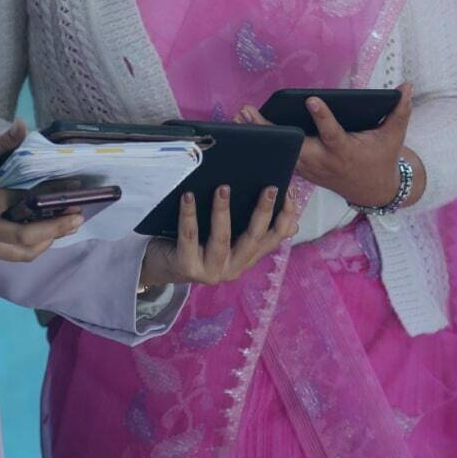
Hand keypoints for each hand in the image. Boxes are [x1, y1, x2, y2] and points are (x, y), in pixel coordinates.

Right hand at [0, 121, 83, 262]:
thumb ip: (1, 146)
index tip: (71, 189)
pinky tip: (44, 229)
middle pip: (27, 240)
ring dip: (47, 241)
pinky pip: (10, 253)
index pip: (21, 202)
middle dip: (57, 229)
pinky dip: (30, 244)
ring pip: (21, 254)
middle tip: (78, 217)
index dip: (47, 195)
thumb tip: (24, 125)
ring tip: (67, 225)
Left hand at [138, 183, 300, 287]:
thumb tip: (294, 226)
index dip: (285, 217)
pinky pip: (189, 237)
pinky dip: (189, 215)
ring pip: (221, 239)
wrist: (162, 266)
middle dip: (263, 212)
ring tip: (223, 188)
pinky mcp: (187, 266)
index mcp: (246, 258)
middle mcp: (233, 267)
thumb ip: (255, 232)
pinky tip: (188, 196)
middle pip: (253, 238)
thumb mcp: (229, 239)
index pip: (274, 238)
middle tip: (269, 187)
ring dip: (223, 212)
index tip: (290, 192)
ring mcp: (210, 270)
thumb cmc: (197, 245)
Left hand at [237, 86, 419, 209]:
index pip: (332, 133)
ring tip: (239, 117)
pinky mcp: (304, 171)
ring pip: (282, 153)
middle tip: (248, 112)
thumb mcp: (395, 136)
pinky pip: (282, 159)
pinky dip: (266, 147)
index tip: (312, 100)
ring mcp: (311, 168)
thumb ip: (401, 110)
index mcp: (344, 150)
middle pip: (293, 145)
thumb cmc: (382, 157)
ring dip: (261, 136)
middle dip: (270, 130)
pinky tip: (246, 131)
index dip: (323, 118)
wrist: (374, 190)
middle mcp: (323, 161)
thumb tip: (407, 85)